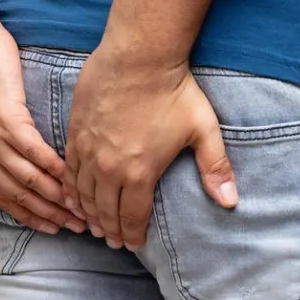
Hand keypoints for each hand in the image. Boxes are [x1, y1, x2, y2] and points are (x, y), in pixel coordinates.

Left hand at [0, 24, 86, 234]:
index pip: (3, 198)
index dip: (29, 216)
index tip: (52, 227)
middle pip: (19, 195)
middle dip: (49, 213)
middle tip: (75, 225)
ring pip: (29, 178)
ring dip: (57, 196)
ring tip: (79, 207)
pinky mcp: (8, 120)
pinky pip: (34, 152)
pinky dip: (53, 166)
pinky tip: (70, 175)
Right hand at [63, 44, 236, 249]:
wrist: (139, 55)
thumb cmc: (173, 90)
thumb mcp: (204, 130)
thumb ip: (216, 168)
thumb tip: (231, 202)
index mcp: (140, 173)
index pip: (132, 217)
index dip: (132, 234)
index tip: (133, 244)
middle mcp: (109, 167)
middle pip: (105, 210)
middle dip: (110, 229)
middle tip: (113, 240)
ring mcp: (88, 149)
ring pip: (83, 193)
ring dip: (88, 212)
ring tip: (93, 223)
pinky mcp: (76, 132)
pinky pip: (68, 170)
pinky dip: (70, 188)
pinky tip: (73, 195)